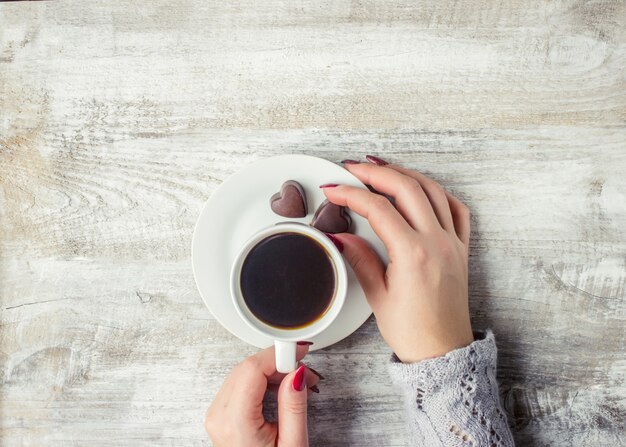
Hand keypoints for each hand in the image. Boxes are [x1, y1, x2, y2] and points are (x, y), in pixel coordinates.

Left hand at [205, 345, 318, 446]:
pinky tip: (282, 389)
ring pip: (243, 373)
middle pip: (247, 367)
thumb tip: (296, 372)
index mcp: (235, 422)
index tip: (299, 350)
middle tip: (306, 370)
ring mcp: (217, 416)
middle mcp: (219, 416)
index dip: (278, 353)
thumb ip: (294, 405)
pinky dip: (262, 381)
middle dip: (279, 362)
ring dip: (272, 371)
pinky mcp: (221, 416)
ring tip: (299, 384)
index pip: (252, 369)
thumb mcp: (293, 444)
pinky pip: (240, 385)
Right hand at [322, 157, 473, 362]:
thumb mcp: (377, 295)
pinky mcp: (461, 248)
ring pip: (432, 190)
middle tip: (353, 169)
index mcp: (413, 253)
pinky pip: (456, 208)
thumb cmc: (412, 331)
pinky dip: (437, 192)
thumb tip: (340, 235)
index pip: (378, 208)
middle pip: (406, 187)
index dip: (351, 193)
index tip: (333, 188)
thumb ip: (359, 258)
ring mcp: (452, 242)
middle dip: (376, 172)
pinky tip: (422, 190)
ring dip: (406, 174)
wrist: (442, 351)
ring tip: (382, 170)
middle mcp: (436, 242)